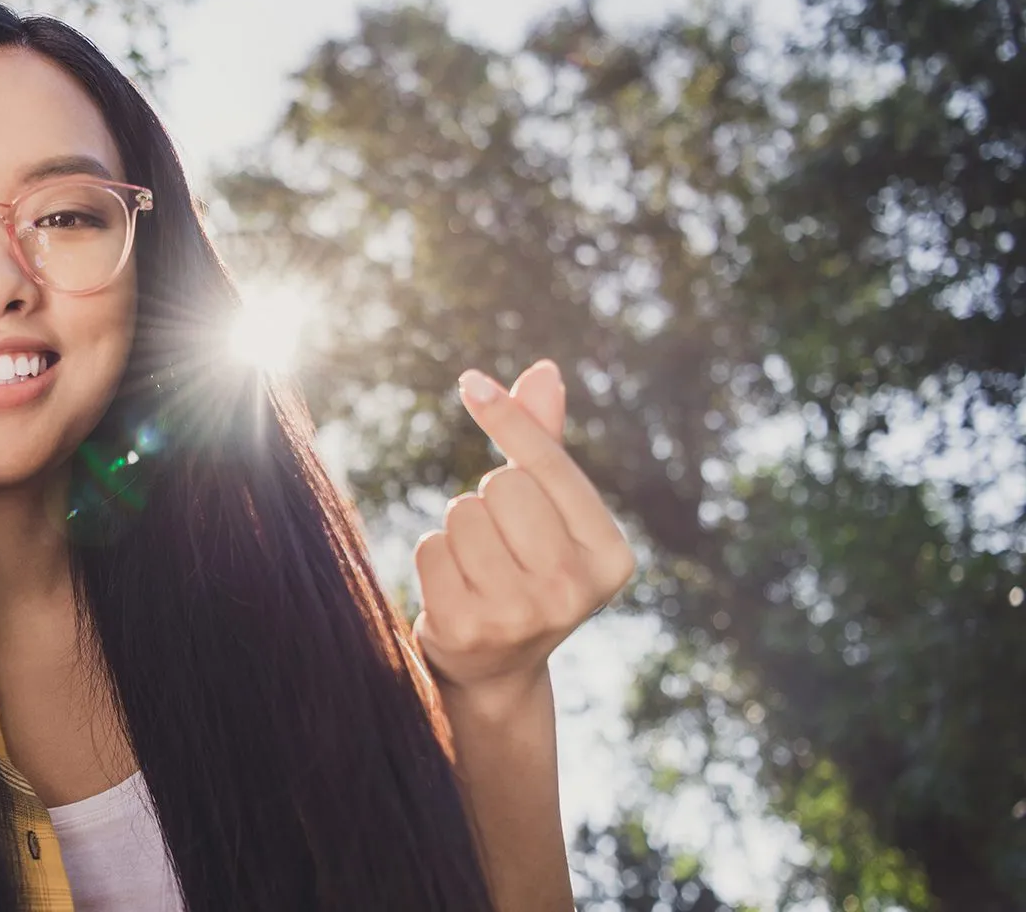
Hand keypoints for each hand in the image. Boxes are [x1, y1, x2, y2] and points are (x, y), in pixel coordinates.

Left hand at [412, 359, 635, 701]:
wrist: (496, 671)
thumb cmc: (526, 571)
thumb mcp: (549, 515)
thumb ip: (546, 445)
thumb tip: (545, 371)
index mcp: (611, 556)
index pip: (549, 465)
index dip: (508, 418)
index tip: (470, 381)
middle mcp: (574, 589)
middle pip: (501, 485)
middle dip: (489, 500)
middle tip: (501, 543)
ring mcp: (521, 613)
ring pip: (462, 514)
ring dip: (458, 530)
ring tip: (479, 568)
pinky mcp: (467, 628)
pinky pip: (431, 548)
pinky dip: (434, 558)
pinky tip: (455, 589)